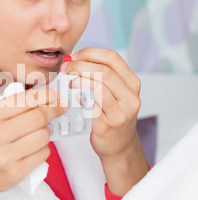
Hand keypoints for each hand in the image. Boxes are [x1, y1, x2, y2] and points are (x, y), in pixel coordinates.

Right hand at [0, 88, 66, 199]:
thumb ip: (8, 102)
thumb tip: (40, 94)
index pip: (25, 100)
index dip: (46, 96)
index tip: (55, 95)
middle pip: (38, 117)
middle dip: (54, 110)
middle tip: (59, 109)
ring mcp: (4, 156)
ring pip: (44, 136)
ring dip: (47, 132)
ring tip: (39, 133)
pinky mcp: (15, 172)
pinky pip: (43, 154)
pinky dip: (43, 149)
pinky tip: (33, 149)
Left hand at [61, 47, 148, 195]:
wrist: (119, 146)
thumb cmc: (112, 116)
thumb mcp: (116, 93)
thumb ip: (102, 76)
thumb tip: (75, 59)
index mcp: (133, 83)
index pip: (113, 58)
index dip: (91, 53)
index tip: (75, 56)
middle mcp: (130, 97)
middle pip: (104, 71)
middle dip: (80, 65)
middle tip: (66, 68)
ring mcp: (120, 112)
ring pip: (98, 86)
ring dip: (78, 79)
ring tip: (68, 80)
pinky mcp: (107, 125)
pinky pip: (90, 105)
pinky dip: (78, 95)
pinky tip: (72, 94)